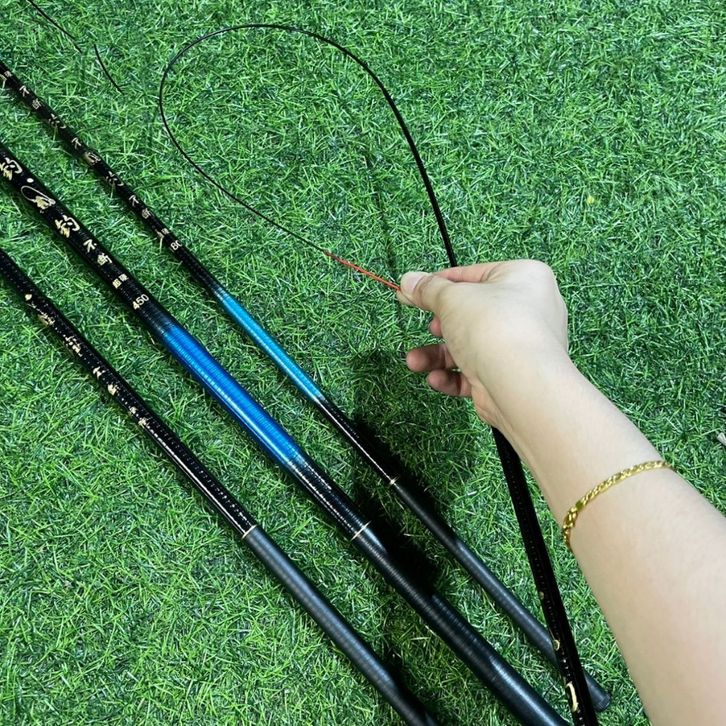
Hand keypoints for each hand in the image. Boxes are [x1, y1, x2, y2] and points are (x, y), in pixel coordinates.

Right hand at [397, 261, 569, 430]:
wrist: (519, 385)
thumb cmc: (495, 328)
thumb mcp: (452, 298)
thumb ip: (428, 289)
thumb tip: (408, 280)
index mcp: (523, 277)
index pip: (473, 275)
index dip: (439, 283)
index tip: (413, 290)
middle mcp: (528, 310)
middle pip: (470, 314)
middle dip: (439, 326)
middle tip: (429, 328)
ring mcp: (519, 346)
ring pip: (468, 346)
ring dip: (436, 356)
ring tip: (415, 362)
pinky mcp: (509, 376)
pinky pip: (475, 371)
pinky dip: (453, 376)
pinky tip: (437, 378)